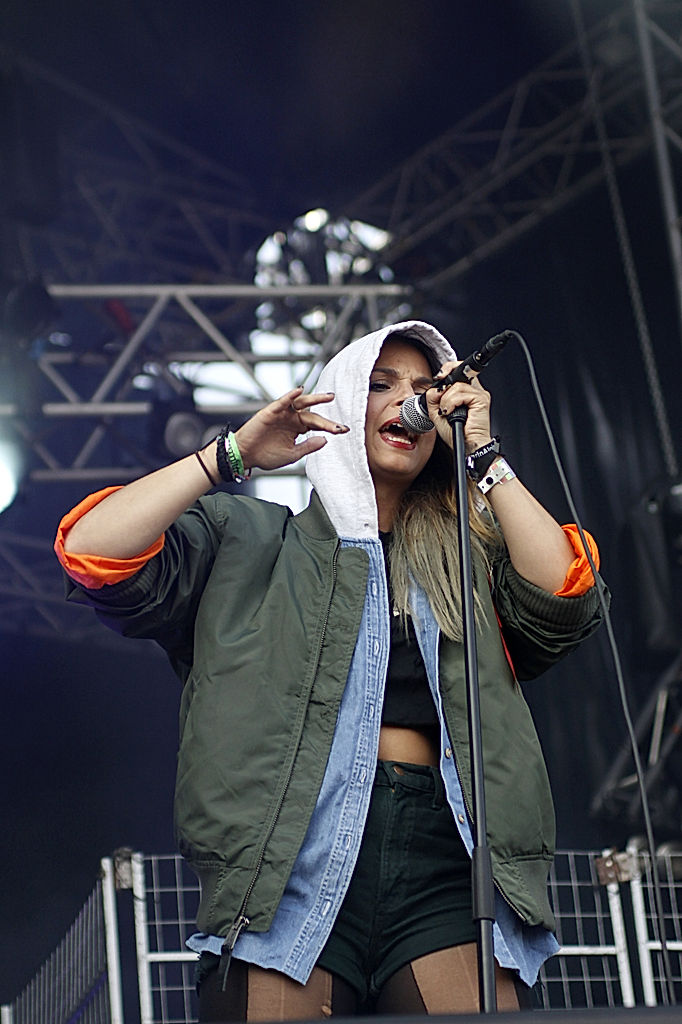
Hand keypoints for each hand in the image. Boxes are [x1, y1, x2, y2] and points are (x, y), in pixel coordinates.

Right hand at [233, 387, 348, 471]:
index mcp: (298, 429)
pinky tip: (300, 391)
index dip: (330, 427)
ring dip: (315, 399)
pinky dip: (291, 395)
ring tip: (329, 397)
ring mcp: (282, 414)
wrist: (246, 456)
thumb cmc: (266, 456)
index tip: (344, 430)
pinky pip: (282, 401)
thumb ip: (308, 446)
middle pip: (313, 415)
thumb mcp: (292, 454)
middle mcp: (292, 419)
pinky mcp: (270, 411)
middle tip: (340, 421)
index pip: (317, 426)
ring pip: (301, 403)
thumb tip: (325, 439)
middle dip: (326, 419)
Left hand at [425, 362, 492, 452]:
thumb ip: (433, 398)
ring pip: (456, 385)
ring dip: (445, 400)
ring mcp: (479, 394)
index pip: (458, 369)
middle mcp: (474, 390)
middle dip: (445, 379)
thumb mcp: (437, 413)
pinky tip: (451, 412)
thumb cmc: (456, 433)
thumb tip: (435, 388)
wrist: (467, 446)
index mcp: (466, 391)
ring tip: (447, 411)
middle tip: (439, 394)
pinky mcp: (481, 399)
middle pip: (460, 369)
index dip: (448, 369)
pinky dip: (451, 403)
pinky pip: (460, 393)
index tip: (438, 377)